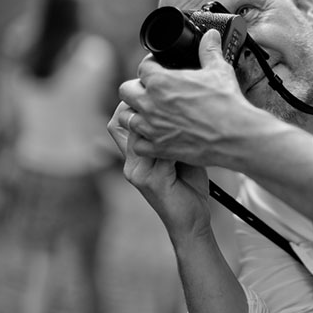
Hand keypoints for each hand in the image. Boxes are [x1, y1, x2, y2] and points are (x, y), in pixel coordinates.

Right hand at [107, 101, 211, 240]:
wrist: (190, 221)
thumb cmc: (187, 185)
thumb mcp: (176, 153)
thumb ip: (170, 133)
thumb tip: (178, 103)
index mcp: (133, 155)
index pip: (119, 120)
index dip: (132, 104)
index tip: (154, 90)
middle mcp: (130, 162)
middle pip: (126, 122)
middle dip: (146, 107)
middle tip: (171, 98)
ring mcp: (137, 172)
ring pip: (144, 133)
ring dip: (166, 122)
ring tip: (186, 116)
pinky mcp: (151, 181)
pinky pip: (161, 152)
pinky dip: (177, 142)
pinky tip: (193, 138)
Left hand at [116, 30, 254, 169]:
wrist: (235, 135)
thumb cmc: (226, 103)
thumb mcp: (219, 70)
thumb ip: (209, 51)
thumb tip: (210, 35)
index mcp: (161, 81)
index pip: (143, 68)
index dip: (151, 66)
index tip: (158, 69)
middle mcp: (150, 103)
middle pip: (126, 90)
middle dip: (136, 89)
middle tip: (150, 91)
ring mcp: (151, 127)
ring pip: (125, 117)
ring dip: (135, 113)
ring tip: (149, 114)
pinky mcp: (158, 148)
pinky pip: (136, 144)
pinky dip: (143, 141)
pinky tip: (155, 137)